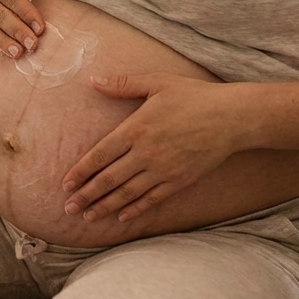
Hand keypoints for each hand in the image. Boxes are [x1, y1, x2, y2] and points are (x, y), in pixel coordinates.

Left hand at [61, 73, 242, 222]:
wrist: (232, 117)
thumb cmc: (193, 96)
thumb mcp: (156, 82)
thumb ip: (123, 84)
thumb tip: (92, 80)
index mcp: (135, 128)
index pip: (99, 155)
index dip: (80, 172)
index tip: (65, 184)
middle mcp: (145, 153)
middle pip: (108, 179)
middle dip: (86, 196)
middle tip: (68, 208)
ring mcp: (163, 170)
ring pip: (127, 194)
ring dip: (104, 207)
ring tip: (88, 217)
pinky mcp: (179, 181)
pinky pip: (152, 200)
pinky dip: (135, 210)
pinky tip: (121, 217)